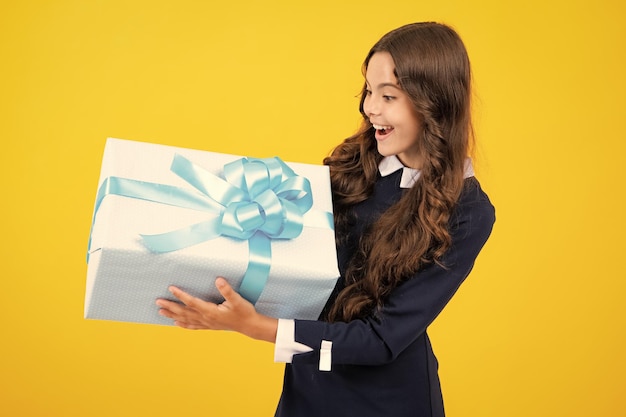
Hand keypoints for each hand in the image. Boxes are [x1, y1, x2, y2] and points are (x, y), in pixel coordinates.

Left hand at [156, 277, 277, 342]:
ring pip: (186, 319)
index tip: (171, 288)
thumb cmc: (244, 312)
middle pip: (184, 312)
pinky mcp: (210, 325)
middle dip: (170, 306)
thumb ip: (227, 290)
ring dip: (173, 315)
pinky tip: (176, 323)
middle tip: (158, 301)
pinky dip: (183, 324)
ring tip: (161, 311)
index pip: (192, 302)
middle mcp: (206, 318)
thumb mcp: (237, 300)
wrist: (249, 326)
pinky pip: (193, 326)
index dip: (181, 295)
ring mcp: (207, 323)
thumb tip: (218, 280)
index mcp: (210, 311)